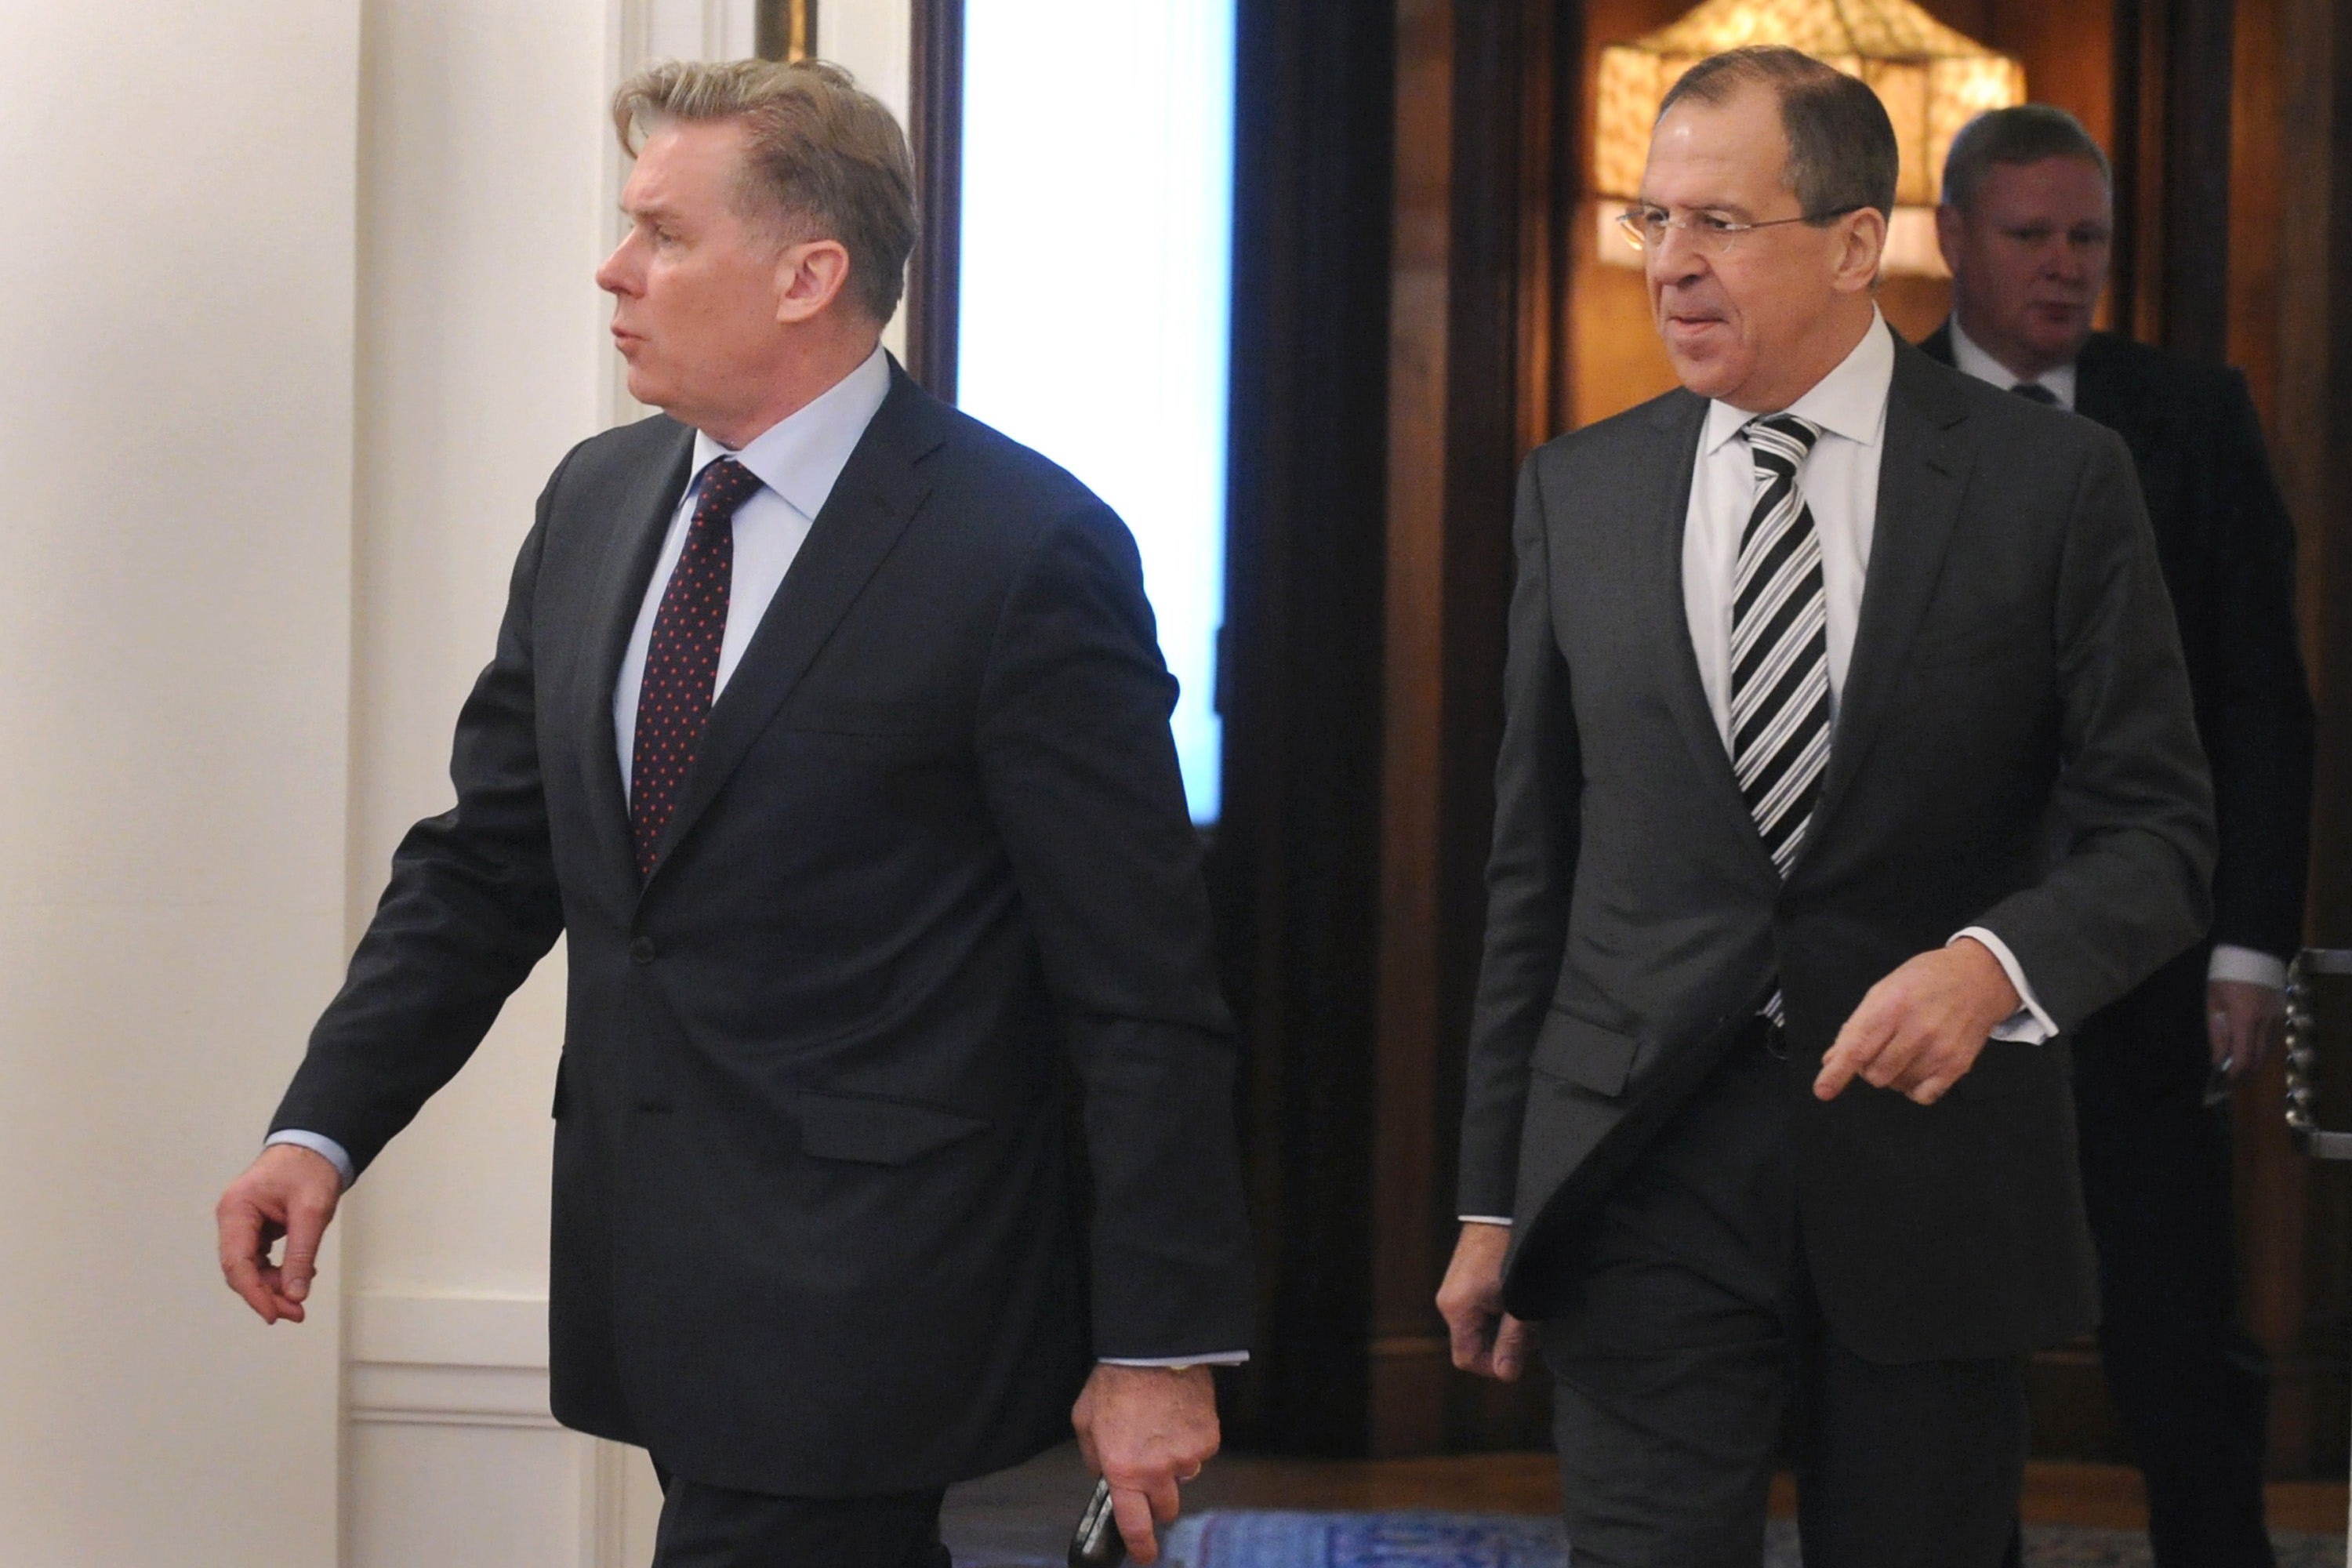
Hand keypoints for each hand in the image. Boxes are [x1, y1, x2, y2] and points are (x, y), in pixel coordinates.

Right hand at [216, 1144, 342, 1323]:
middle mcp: (233, 1219)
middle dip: (266, 1294)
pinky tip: (300, 1276)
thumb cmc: (311, 1168)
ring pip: (251, 1268)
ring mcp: (242, 1224)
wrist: (317, 1146)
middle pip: (241, 1270)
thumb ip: (302, 1253)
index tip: (274, 1314)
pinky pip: (261, 1259)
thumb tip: (296, 1294)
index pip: (237, 1263)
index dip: (254, 1293)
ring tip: (299, 1301)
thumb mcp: (312, 1211)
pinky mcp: (256, 1228)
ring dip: (273, 1287)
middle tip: (295, 1313)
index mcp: (237, 1210)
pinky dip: (278, 1272)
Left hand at [1071, 1363, 1217, 1563]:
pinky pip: (1201, 1452)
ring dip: (1175, 1464)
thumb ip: (1094, 1456)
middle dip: (1157, 1498)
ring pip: (1185, 1477)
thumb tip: (1103, 1474)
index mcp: (1124, 1470)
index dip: (1141, 1546)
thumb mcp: (1084, 1420)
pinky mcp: (1209, 1438)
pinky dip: (1191, 1441)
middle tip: (1149, 1473)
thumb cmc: (1115, 1381)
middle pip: (1166, 1508)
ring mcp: (1187, 1456)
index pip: (1134, 1525)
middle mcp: (1157, 1470)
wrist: (1153, 1349)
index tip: (1145, 1555)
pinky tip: (1178, 1417)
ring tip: (1162, 1429)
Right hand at [1436, 1222, 1532, 1381]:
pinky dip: (1501, 1310)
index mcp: (1457, 1308)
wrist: (1504, 1208)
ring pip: (1480, 1325)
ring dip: (1507, 1326)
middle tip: (1533, 1328)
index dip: (1494, 1365)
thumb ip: (1512, 1340)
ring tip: (1531, 1308)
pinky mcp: (1465, 1278)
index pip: (1466, 1358)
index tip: (1521, 1355)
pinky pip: (1480, 1308)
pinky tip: (1521, 1295)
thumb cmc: (1513, 1252)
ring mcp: (1455, 1288)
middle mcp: (1449, 1301)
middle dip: (1505, 1343)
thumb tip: (1505, 1373)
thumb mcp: (1520, 1302)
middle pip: (1475, 1342)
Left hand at [1815, 939, 2021, 1105]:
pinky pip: (1922, 1096)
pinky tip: (1917, 1068)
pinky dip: (1913, 1088)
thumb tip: (1831, 1059)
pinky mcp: (1958, 1066)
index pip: (1858, 1047)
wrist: (1978, 978)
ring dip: (1891, 1075)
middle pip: (1875, 1074)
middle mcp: (1916, 1031)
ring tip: (1903, 1051)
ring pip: (1896, 1085)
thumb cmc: (1924, 979)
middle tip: (1879, 1048)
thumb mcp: (1884, 990)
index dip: (1838, 1072)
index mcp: (1891, 1006)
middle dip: (1867, 1067)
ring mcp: (1940, 1050)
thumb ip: (1857, 1025)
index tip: (1823, 1091)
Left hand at [2208, 978, 2285, 1081]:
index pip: (2243, 1058)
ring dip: (2253, 1065)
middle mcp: (2265, 1023)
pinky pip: (2272, 1040)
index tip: (2221, 1084)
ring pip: (2267, 1052)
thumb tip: (2218, 1058)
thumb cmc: (2225, 973)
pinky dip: (2260, 1051)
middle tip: (2228, 1084)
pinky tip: (2249, 1054)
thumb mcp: (2213, 1001)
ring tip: (2237, 1073)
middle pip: (2258, 1059)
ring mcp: (2277, 1018)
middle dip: (2244, 1075)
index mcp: (2245, 1019)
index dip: (2233, 1075)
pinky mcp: (2281, 1013)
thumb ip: (2217, 1031)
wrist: (2253, 947)